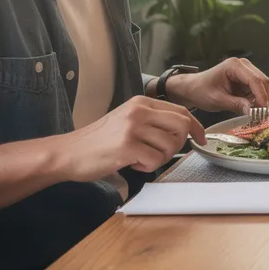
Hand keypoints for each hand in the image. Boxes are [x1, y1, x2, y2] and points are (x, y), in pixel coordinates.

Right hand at [57, 96, 205, 179]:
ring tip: (140, 158)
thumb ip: (152, 120)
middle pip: (181, 126)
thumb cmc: (98, 141)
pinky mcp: (127, 147)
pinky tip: (132, 163)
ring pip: (170, 146)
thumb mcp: (127, 120)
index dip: (196, 127)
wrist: (68, 152)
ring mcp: (132, 128)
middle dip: (179, 144)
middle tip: (161, 152)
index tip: (201, 138)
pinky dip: (148, 167)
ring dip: (160, 158)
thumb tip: (184, 129)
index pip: (182, 111)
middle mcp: (138, 111)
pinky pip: (155, 160)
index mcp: (141, 103)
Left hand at [165, 57, 268, 113]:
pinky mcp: (246, 79)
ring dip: (260, 99)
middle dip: (263, 97)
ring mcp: (245, 71)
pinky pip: (257, 89)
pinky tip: (249, 106)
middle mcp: (243, 65)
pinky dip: (256, 99)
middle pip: (262, 81)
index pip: (254, 80)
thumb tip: (252, 111)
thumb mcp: (217, 100)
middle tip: (260, 113)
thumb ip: (236, 104)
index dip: (261, 95)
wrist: (192, 89)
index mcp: (234, 66)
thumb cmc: (201, 91)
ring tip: (254, 111)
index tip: (263, 110)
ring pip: (262, 85)